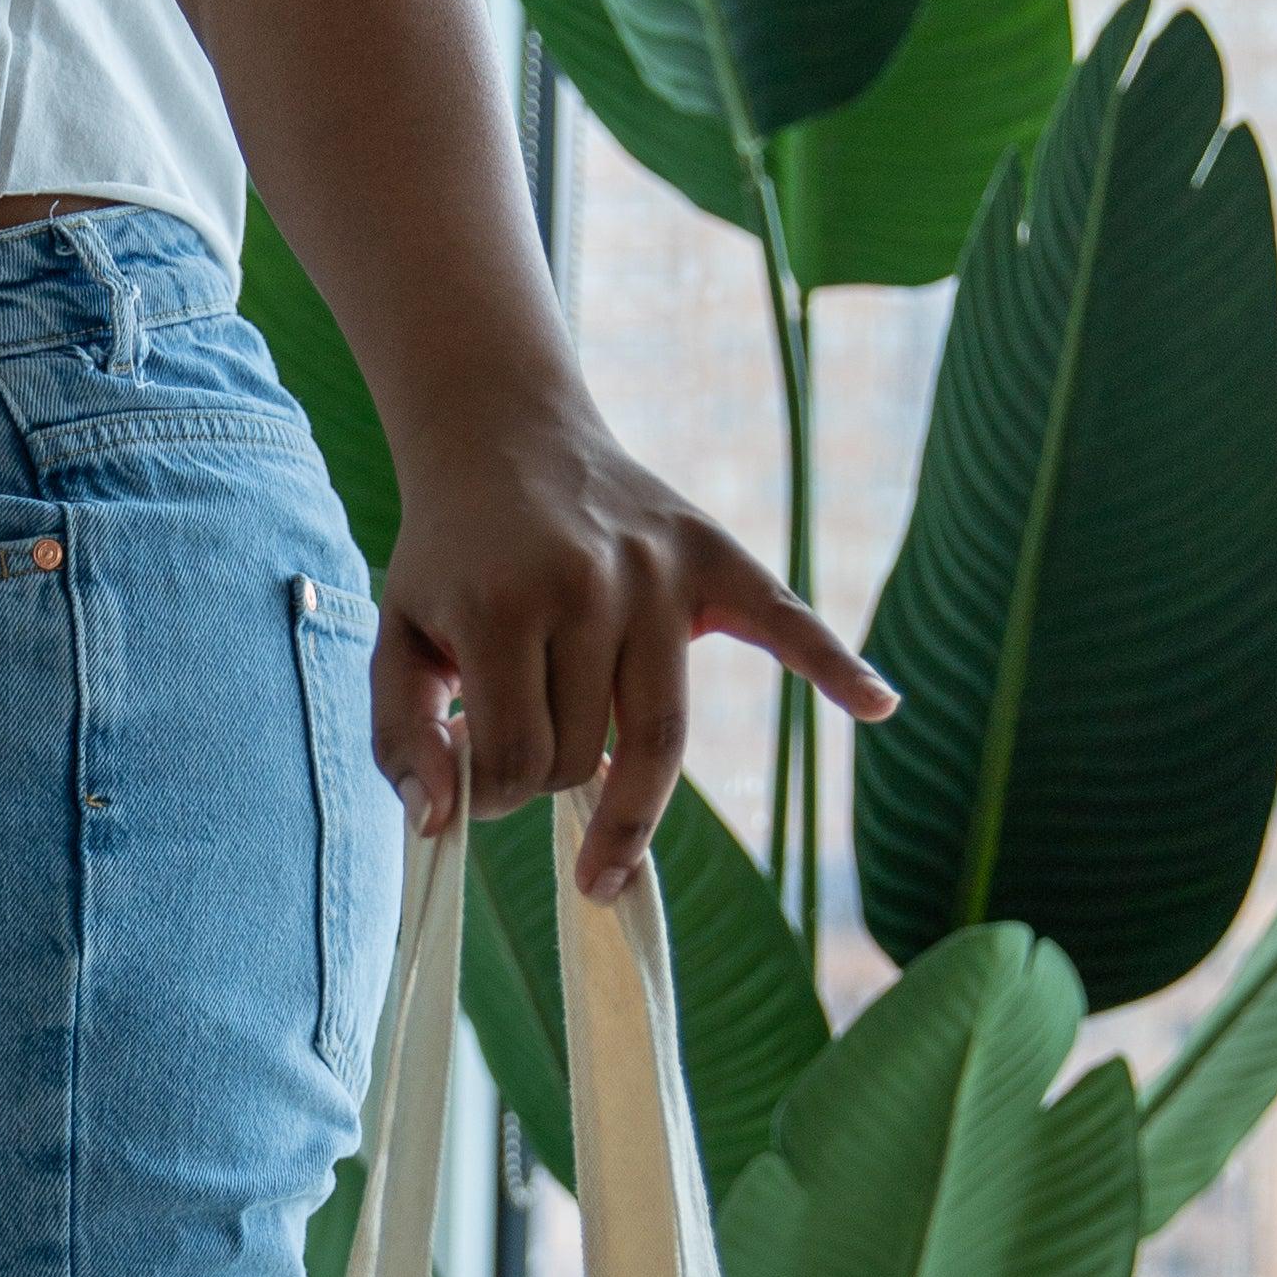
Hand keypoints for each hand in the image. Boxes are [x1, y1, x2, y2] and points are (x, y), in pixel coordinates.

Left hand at [373, 394, 892, 900]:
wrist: (502, 436)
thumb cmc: (447, 557)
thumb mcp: (396, 638)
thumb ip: (401, 738)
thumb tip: (441, 828)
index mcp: (501, 609)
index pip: (520, 765)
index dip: (493, 794)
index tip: (480, 776)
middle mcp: (589, 586)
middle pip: (592, 757)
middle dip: (553, 778)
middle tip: (527, 747)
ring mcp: (659, 571)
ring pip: (661, 733)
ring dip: (628, 789)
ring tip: (603, 841)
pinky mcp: (714, 557)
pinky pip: (787, 621)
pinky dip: (836, 664)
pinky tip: (880, 705)